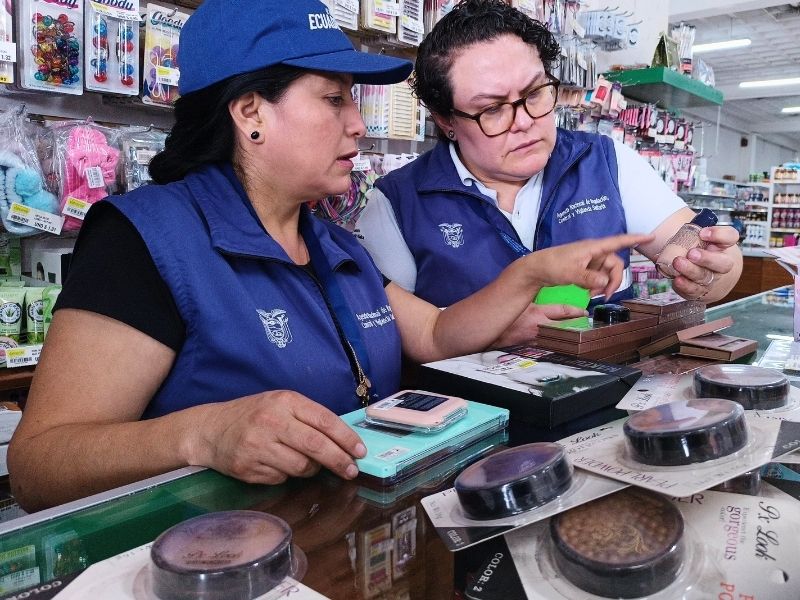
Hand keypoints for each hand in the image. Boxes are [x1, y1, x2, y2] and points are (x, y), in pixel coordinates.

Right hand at [194, 390, 366, 484]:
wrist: (210, 429)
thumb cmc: (254, 415)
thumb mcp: (281, 404)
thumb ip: (309, 418)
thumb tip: (344, 442)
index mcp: (285, 401)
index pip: (325, 420)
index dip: (346, 438)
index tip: (360, 452)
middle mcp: (272, 421)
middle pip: (316, 446)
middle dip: (339, 460)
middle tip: (351, 471)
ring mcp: (258, 445)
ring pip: (301, 466)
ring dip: (310, 469)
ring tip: (304, 462)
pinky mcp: (248, 467)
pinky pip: (281, 477)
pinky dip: (286, 474)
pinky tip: (277, 464)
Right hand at [491, 303, 586, 347]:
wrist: (491, 333)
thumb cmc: (504, 317)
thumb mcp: (520, 306)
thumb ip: (535, 303)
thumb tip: (545, 298)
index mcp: (537, 312)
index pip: (562, 310)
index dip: (575, 311)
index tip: (584, 311)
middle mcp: (540, 326)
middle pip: (566, 325)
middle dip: (578, 324)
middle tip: (588, 324)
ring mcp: (538, 339)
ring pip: (560, 337)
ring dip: (570, 336)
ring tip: (580, 336)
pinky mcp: (534, 348)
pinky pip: (549, 346)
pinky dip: (558, 345)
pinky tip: (563, 346)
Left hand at [530, 233, 654, 297]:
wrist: (536, 269)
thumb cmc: (552, 265)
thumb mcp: (570, 273)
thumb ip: (588, 278)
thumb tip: (604, 282)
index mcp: (593, 248)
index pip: (618, 242)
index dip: (635, 239)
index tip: (651, 236)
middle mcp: (594, 253)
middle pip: (615, 265)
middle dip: (613, 280)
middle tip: (605, 295)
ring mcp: (590, 261)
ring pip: (607, 273)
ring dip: (603, 285)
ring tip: (590, 294)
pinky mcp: (586, 269)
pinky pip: (598, 277)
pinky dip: (596, 286)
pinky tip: (586, 292)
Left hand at [669, 225, 737, 299]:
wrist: (699, 272)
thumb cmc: (695, 250)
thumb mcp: (692, 237)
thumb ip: (682, 233)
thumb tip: (654, 234)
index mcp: (721, 245)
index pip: (730, 236)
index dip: (719, 234)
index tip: (703, 233)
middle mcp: (720, 263)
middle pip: (723, 263)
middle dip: (707, 258)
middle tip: (692, 253)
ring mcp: (711, 278)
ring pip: (706, 277)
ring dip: (691, 270)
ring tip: (678, 263)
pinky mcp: (699, 290)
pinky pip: (695, 290)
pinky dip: (685, 286)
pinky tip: (677, 280)